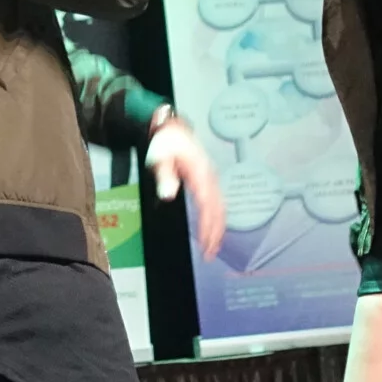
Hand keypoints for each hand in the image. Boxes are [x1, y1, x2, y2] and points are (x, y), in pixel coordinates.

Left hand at [147, 118, 223, 259]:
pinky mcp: (207, 179)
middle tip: (210, 253)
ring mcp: (210, 178)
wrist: (171, 128)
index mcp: (200, 172)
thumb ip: (165, 176)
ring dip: (218, 228)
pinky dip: (217, 218)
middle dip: (216, 233)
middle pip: (219, 209)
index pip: (208, 204)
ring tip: (212, 247)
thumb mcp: (160, 157)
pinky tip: (212, 228)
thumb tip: (169, 194)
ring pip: (221, 207)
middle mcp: (209, 176)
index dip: (208, 225)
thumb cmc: (166, 141)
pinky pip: (217, 202)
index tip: (205, 242)